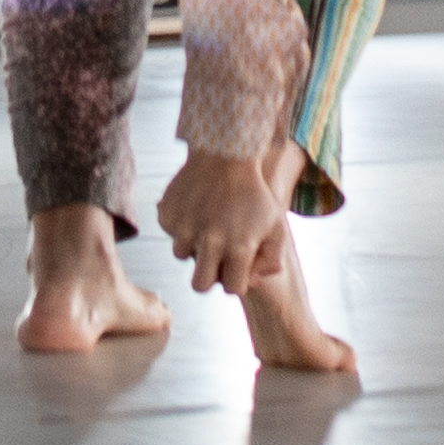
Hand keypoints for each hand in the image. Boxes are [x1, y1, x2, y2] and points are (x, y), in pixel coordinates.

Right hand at [155, 147, 294, 295]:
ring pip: (182, 255)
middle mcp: (210, 242)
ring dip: (193, 246)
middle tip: (213, 260)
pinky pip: (171, 232)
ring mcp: (185, 228)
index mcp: (239, 247)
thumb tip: (253, 280)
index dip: (235, 280)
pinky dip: (181, 225)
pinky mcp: (167, 215)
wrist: (224, 155)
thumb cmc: (254, 193)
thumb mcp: (276, 226)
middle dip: (207, 277)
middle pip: (199, 286)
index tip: (236, 267)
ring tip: (207, 224)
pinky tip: (195, 208)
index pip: (232, 288)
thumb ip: (272, 260)